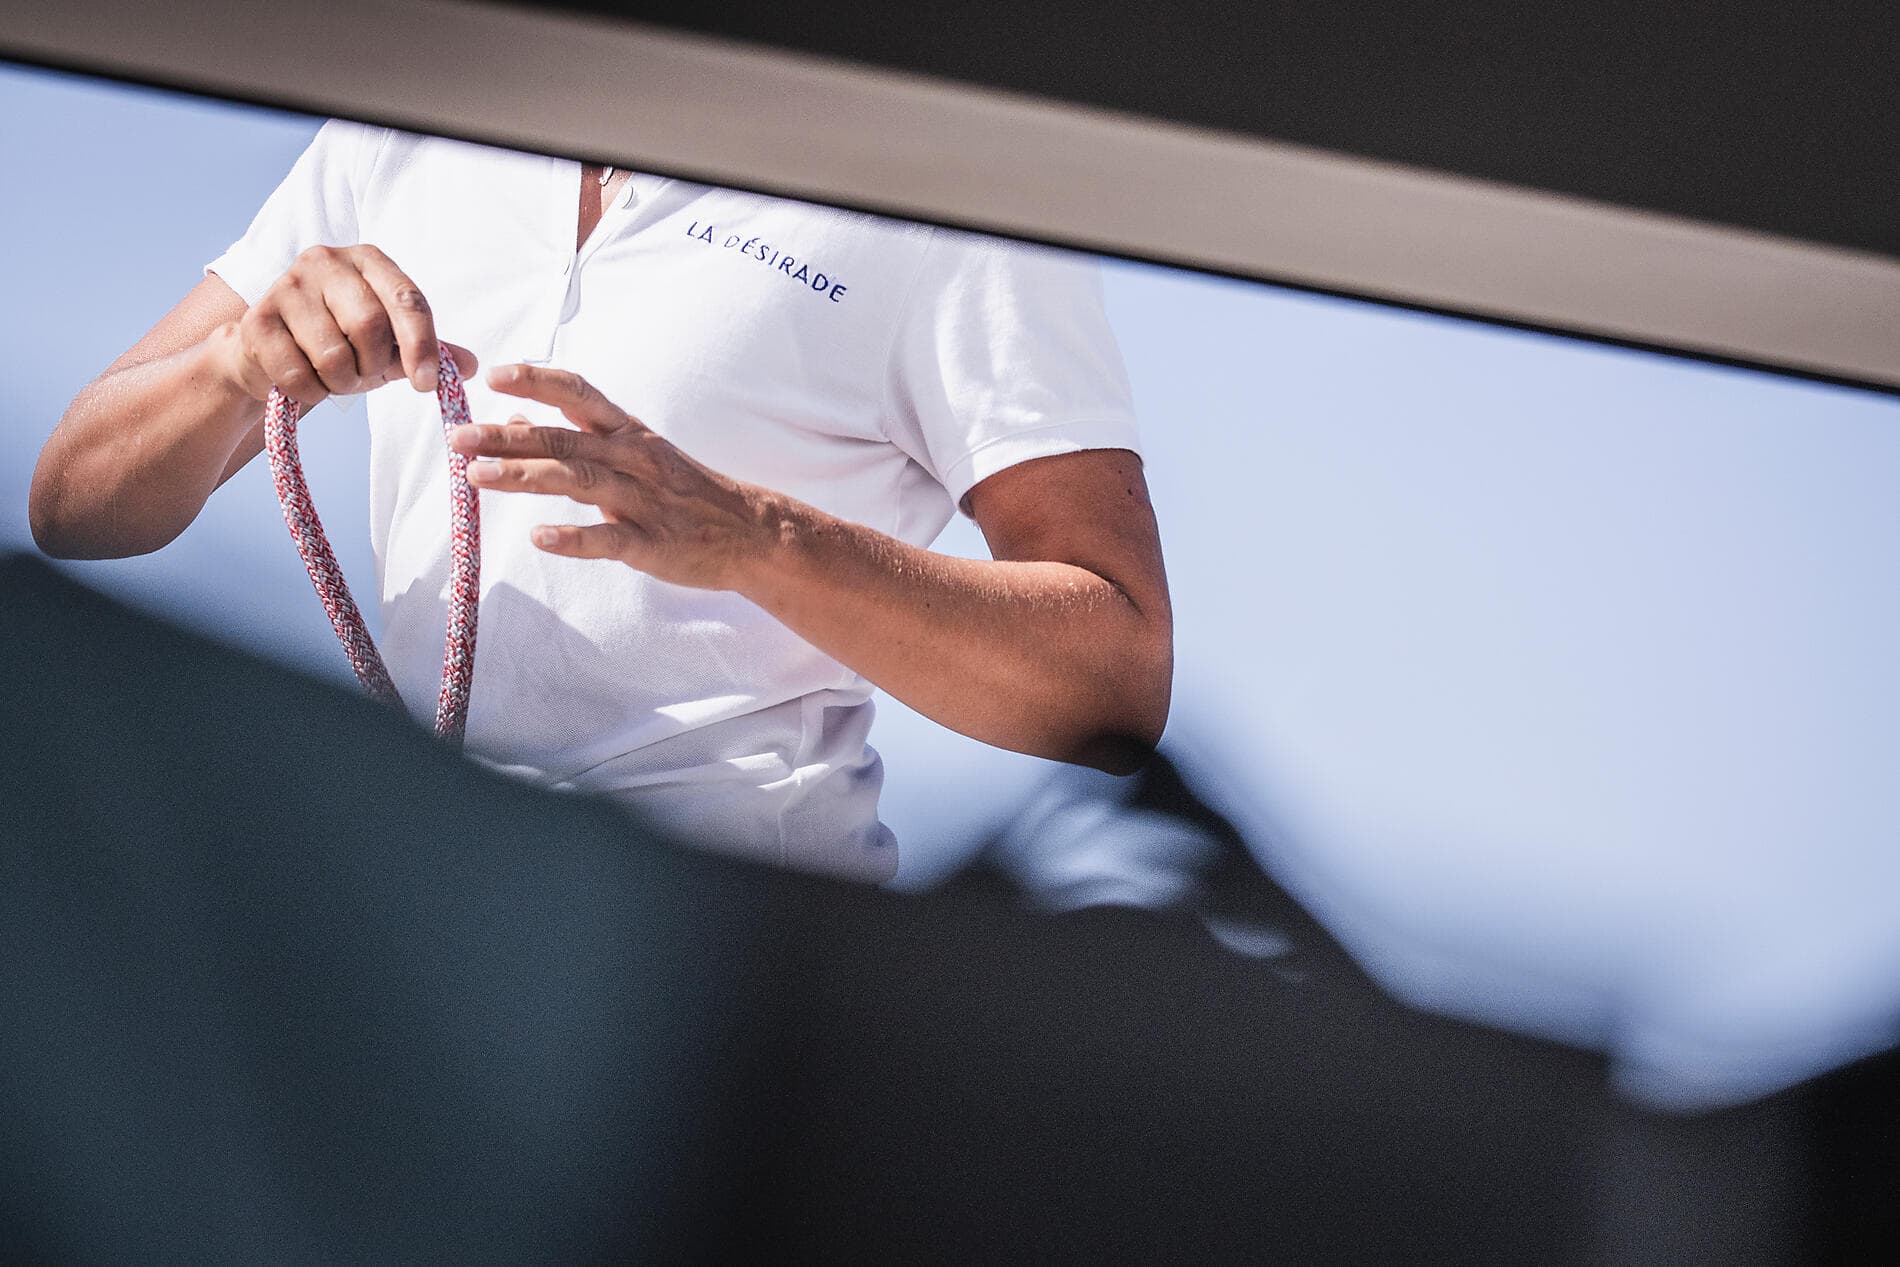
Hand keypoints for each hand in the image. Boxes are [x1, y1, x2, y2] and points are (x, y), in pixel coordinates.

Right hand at [216, 244, 476, 405]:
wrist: (269, 354)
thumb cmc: (339, 344)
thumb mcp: (389, 346)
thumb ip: (429, 351)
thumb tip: (472, 365)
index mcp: (367, 260)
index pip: (407, 299)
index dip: (423, 345)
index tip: (428, 384)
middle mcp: (325, 260)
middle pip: (370, 325)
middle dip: (373, 366)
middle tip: (364, 376)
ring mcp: (286, 285)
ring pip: (334, 354)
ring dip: (341, 383)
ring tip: (333, 376)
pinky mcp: (257, 319)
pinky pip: (298, 374)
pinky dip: (310, 392)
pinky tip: (304, 381)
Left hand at [450, 364, 780, 591]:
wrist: (748, 532)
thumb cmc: (683, 490)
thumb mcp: (633, 453)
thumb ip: (575, 436)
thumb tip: (514, 418)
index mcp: (628, 434)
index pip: (580, 395)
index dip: (538, 381)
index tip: (494, 375)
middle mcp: (633, 460)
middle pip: (564, 441)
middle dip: (508, 438)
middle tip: (457, 437)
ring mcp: (644, 502)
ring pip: (578, 483)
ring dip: (525, 479)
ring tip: (477, 477)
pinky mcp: (653, 544)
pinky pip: (609, 540)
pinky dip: (574, 538)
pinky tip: (539, 538)